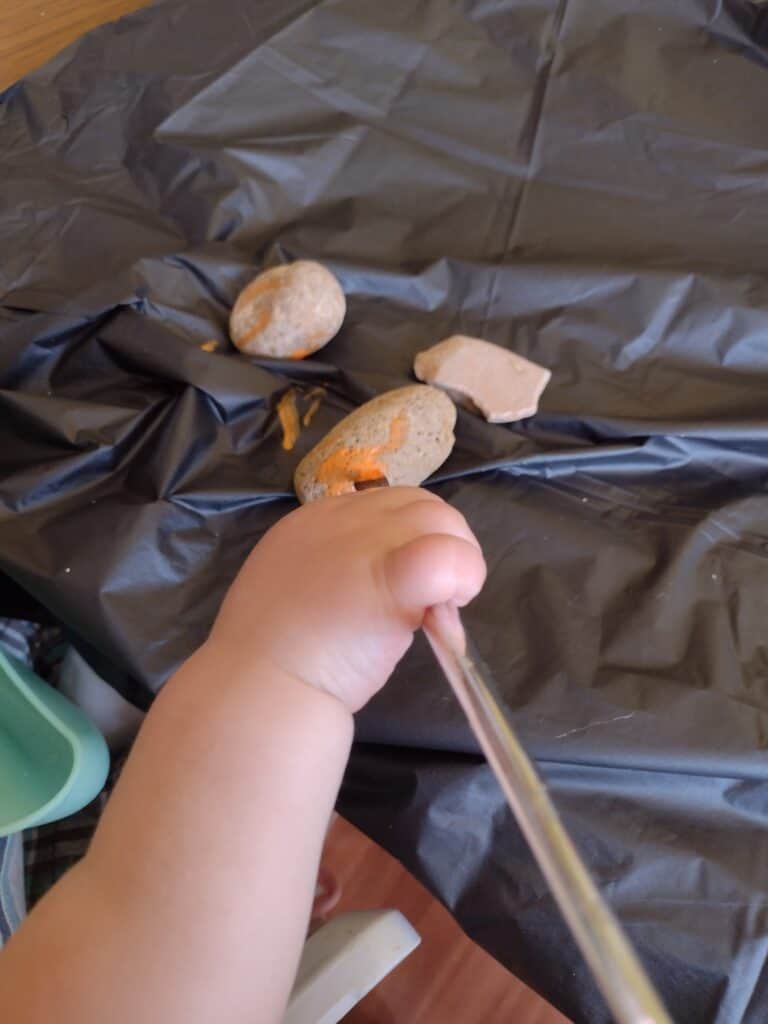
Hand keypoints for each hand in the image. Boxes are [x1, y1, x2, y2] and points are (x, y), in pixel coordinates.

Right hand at [206, 487, 485, 710]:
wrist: (258, 691)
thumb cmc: (275, 658)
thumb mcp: (298, 593)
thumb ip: (341, 575)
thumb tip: (390, 586)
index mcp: (313, 522)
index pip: (384, 505)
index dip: (408, 538)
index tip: (406, 583)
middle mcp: (341, 519)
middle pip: (418, 504)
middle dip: (443, 542)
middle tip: (438, 598)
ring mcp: (367, 542)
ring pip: (439, 519)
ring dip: (457, 559)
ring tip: (440, 611)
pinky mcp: (394, 576)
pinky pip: (448, 555)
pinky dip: (463, 574)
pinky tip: (449, 608)